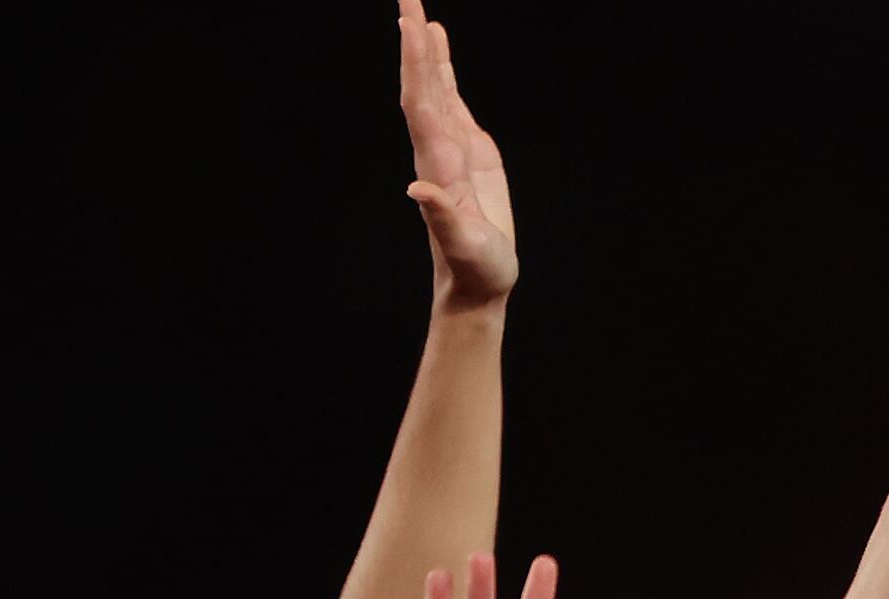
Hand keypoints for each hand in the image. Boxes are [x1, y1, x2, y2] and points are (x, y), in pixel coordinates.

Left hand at [397, 0, 519, 310]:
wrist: (477, 282)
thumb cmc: (474, 268)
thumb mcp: (463, 247)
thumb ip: (441, 218)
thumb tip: (418, 190)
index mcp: (437, 163)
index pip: (421, 103)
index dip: (416, 65)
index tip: (411, 26)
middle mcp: (437, 147)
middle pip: (421, 83)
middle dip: (414, 41)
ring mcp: (452, 146)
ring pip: (433, 86)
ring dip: (425, 48)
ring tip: (417, 9)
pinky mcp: (470, 151)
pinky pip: (452, 99)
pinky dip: (443, 69)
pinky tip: (438, 45)